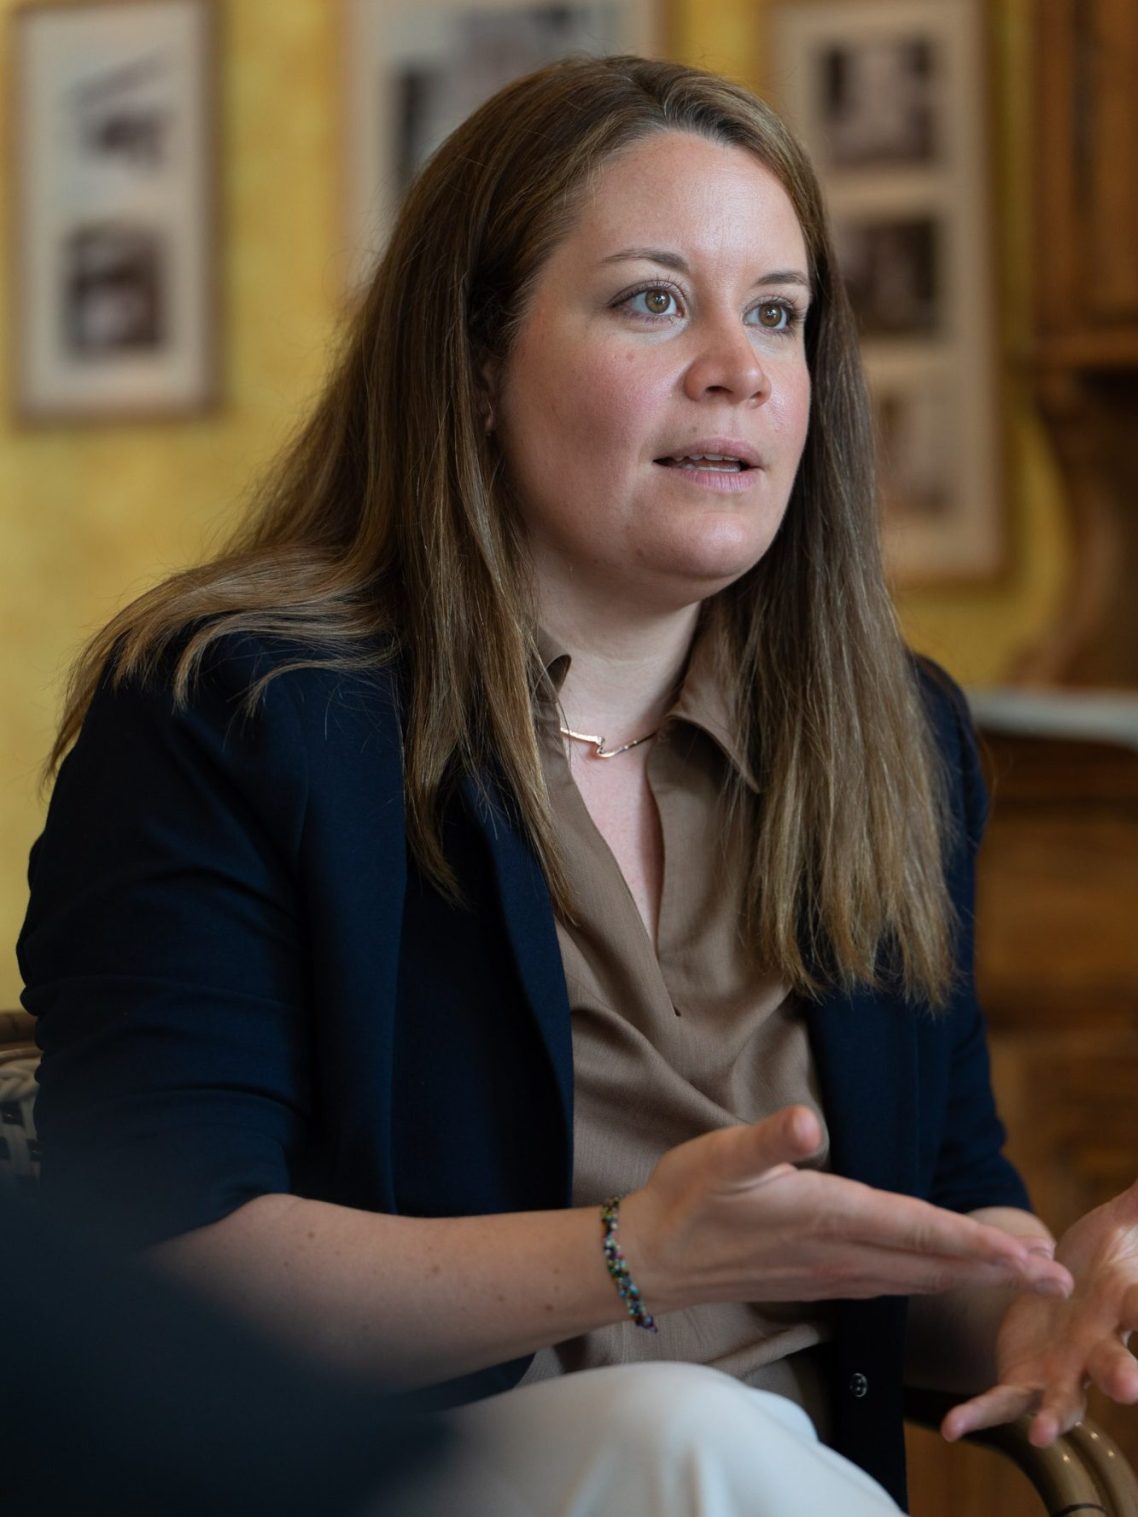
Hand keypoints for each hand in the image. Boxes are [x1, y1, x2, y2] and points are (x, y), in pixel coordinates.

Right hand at [619, 1106, 1072, 1315]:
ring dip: (971, 1277)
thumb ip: (766, 1141)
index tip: (1025, 1254)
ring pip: (917, 1279)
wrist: (650, 1260)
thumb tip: (805, 1123)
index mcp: (825, 1216)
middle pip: (932, 1264)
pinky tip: (940, 1278)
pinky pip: (893, 1285)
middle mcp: (838, 1252)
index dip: (972, 1240)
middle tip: (1057, 1278)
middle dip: (997, 1269)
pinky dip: (931, 1281)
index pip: (915, 1230)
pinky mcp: (818, 1281)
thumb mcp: (719, 1157)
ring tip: (1018, 1275)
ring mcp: (830, 1273)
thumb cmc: (685, 1200)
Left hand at [942, 1180, 1137, 1445]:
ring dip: (1053, 1416)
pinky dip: (979, 1414)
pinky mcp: (1027, 1381)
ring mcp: (1067, 1372)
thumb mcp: (1121, 1224)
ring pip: (1066, 1400)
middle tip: (1132, 1385)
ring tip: (1039, 1432)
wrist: (1072, 1292)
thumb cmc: (1106, 1258)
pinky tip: (952, 1425)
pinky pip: (1003, 1402)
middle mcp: (1102, 1346)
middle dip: (1125, 1376)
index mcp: (1125, 1305)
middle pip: (1117, 1363)